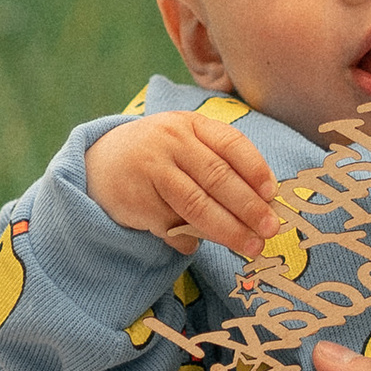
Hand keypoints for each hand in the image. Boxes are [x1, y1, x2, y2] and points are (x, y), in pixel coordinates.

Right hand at [86, 112, 277, 255]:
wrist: (97, 164)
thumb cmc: (157, 156)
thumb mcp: (184, 144)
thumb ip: (218, 164)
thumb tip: (261, 205)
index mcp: (190, 124)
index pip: (231, 144)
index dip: (256, 170)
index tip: (272, 194)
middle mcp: (171, 141)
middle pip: (218, 177)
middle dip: (249, 207)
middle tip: (270, 229)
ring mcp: (152, 169)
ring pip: (198, 205)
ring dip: (228, 230)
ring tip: (250, 246)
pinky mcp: (137, 199)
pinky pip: (172, 226)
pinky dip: (189, 240)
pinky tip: (195, 246)